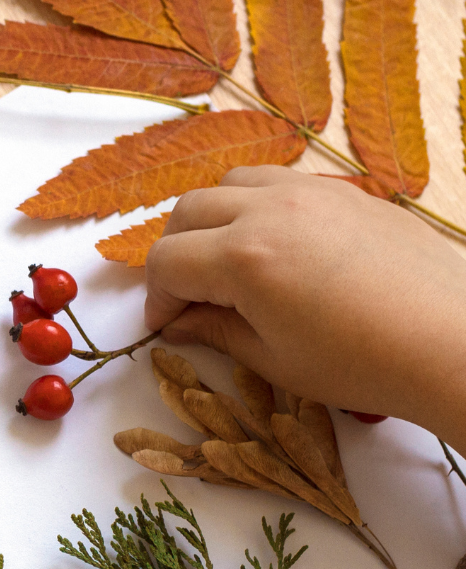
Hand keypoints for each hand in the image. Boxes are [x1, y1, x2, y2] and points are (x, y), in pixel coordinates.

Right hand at [144, 166, 465, 451]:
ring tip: (222, 263)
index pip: (167, 261)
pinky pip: (279, 182)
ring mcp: (311, 192)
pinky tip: (272, 248)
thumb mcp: (273, 359)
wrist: (447, 340)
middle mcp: (270, 209)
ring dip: (211, 219)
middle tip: (183, 296)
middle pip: (189, 210)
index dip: (155, 298)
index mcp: (243, 258)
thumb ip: (216, 331)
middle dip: (172, 253)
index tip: (163, 325)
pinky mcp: (345, 192)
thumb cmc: (359, 362)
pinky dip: (255, 207)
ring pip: (231, 182)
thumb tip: (180, 324)